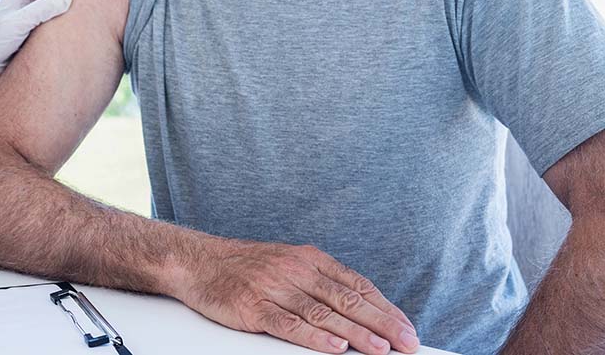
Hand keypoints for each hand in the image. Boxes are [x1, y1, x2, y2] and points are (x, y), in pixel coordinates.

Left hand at [0, 0, 72, 151]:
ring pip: (42, 24)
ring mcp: (17, 37)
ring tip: (77, 26)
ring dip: (57, 23)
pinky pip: (41, 44)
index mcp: (10, 4)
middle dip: (58, 1)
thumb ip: (42, 9)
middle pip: (40, 2)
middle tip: (80, 4)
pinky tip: (64, 49)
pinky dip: (53, 42)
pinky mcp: (20, 55)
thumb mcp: (17, 25)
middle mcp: (14, 18)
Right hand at [174, 239, 418, 354]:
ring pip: (323, 312)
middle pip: (347, 299)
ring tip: (379, 349)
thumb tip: (358, 310)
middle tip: (406, 343)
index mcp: (309, 259)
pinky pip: (289, 323)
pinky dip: (314, 336)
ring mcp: (274, 287)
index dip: (385, 308)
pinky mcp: (253, 306)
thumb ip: (319, 283)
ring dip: (356, 333)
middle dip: (382, 323)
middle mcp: (295, 270)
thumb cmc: (245, 266)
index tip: (406, 328)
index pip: (357, 285)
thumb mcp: (287, 263)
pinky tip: (334, 346)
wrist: (198, 261)